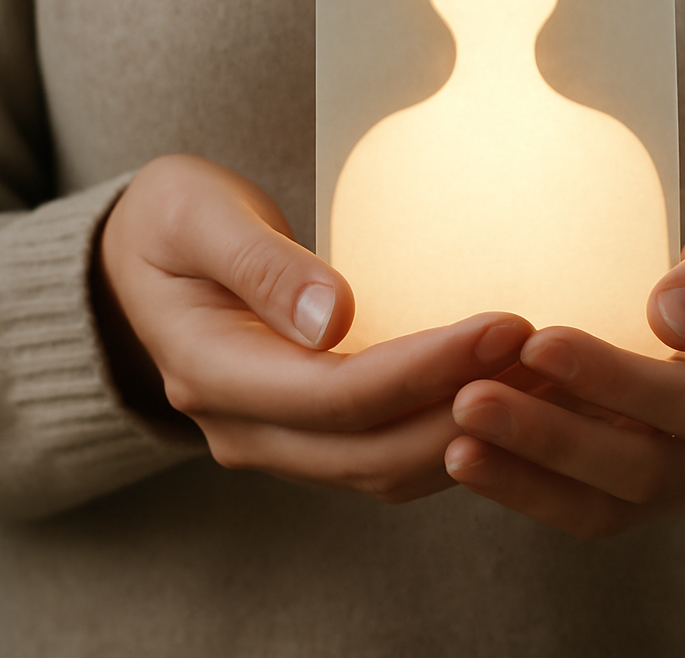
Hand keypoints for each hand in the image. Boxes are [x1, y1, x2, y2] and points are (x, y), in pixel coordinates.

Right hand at [94, 154, 532, 502]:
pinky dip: (450, 433)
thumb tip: (333, 317)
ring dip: (471, 433)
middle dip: (468, 410)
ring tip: (547, 378)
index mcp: (211, 371)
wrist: (135, 261)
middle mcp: (241, 427)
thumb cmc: (168, 220)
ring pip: (386, 469)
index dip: (428, 368)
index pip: (337, 395)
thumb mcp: (196, 215)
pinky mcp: (306, 437)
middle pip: (372, 450)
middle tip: (549, 357)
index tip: (506, 326)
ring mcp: (274, 441)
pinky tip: (505, 391)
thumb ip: (261, 264)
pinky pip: (386, 456)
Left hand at [444, 156, 684, 535]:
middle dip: (556, 440)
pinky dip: (544, 487)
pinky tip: (480, 459)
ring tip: (458, 447)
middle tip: (468, 401)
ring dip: (538, 478)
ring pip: (626, 501)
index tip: (537, 342)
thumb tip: (675, 321)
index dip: (617, 382)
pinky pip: (611, 501)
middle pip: (656, 467)